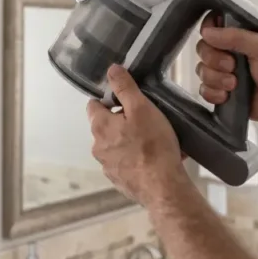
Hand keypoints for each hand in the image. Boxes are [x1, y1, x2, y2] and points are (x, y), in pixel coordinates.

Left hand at [87, 65, 189, 206]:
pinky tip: (156, 160)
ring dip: (131, 141)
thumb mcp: (142, 108)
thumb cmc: (153, 145)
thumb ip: (125, 88)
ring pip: (117, 146)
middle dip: (123, 121)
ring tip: (155, 141)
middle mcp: (98, 147)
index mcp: (100, 127)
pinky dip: (137, 160)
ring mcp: (108, 167)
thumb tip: (111, 70)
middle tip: (146, 120)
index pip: (94, 105)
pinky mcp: (120, 182)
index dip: (110, 100)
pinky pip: (127, 164)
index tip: (128, 102)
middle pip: (106, 126)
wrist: (163, 188)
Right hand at [195, 12, 257, 126]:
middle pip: (202, 49)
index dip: (208, 31)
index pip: (212, 25)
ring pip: (201, 70)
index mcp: (238, 36)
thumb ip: (236, 37)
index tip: (215, 40)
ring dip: (216, 79)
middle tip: (232, 66)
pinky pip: (203, 90)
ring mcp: (223, 73)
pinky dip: (213, 93)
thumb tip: (207, 32)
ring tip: (234, 84)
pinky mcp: (221, 91)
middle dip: (214, 60)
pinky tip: (227, 96)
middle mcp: (228, 52)